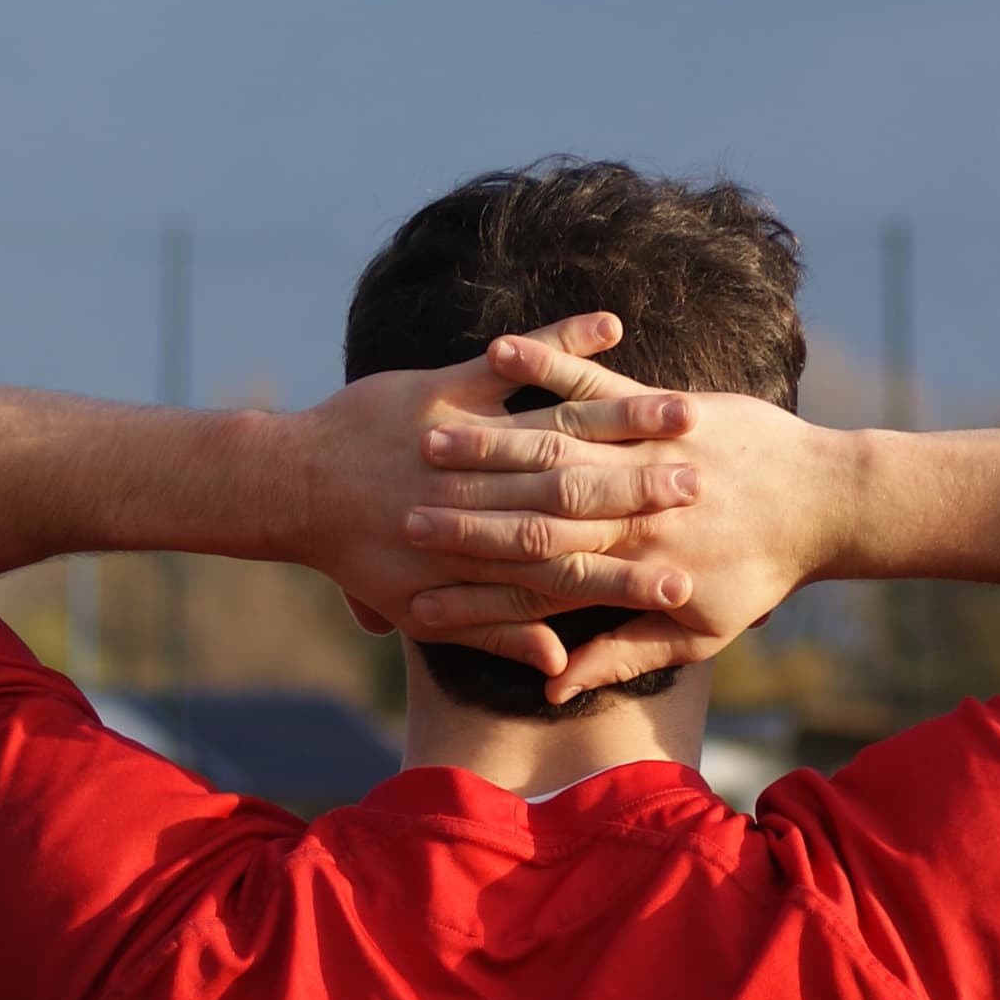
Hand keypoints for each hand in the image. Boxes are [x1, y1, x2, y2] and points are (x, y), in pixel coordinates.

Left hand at [283, 312, 707, 671]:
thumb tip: (552, 676)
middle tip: (713, 488)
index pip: (573, 571)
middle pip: (582, 496)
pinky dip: (560, 342)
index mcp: (482, 554)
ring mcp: (465, 437)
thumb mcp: (422, 606)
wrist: (286, 488)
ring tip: (687, 410)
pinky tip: (609, 323)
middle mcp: (483, 498)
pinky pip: (513, 362)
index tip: (693, 580)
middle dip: (651, 492)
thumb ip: (496, 632)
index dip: (634, 578)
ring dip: (624, 416)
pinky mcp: (444, 387)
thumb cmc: (353, 552)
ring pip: (557, 429)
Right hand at [398, 333, 840, 696]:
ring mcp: (647, 451)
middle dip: (464, 507)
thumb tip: (558, 684)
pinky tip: (502, 350)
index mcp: (631, 563)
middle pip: (531, 507)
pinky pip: (597, 382)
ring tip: (432, 432)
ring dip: (488, 439)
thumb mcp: (697, 630)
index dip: (476, 579)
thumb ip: (623, 654)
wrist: (827, 503)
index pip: (537, 574)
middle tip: (403, 505)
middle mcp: (632, 509)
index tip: (418, 580)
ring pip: (555, 444)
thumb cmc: (761, 572)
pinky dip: (551, 362)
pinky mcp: (663, 408)